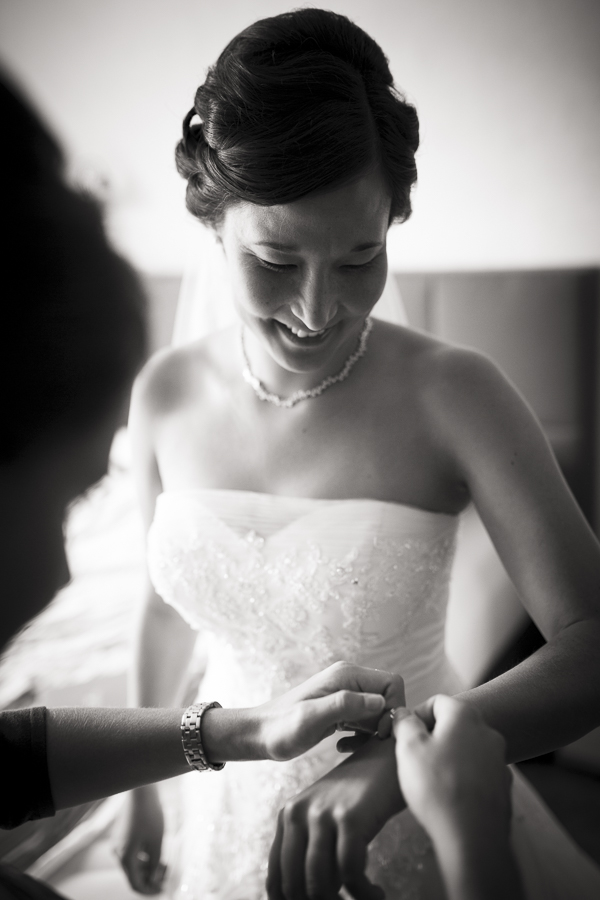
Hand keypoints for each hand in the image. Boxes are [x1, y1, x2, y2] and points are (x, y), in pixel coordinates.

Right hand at [116, 784, 165, 894]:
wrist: (140, 790)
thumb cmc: (150, 814)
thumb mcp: (157, 842)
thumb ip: (155, 864)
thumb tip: (154, 879)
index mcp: (125, 857)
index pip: (136, 885)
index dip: (150, 890)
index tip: (164, 889)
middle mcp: (117, 853)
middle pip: (134, 875)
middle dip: (151, 878)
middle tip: (168, 873)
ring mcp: (118, 843)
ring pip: (133, 864)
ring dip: (148, 867)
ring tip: (165, 862)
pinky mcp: (121, 835)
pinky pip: (131, 853)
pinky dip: (143, 856)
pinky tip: (156, 851)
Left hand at [257, 660, 404, 760]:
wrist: (260, 734)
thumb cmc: (282, 727)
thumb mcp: (311, 718)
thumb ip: (345, 705)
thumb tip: (380, 701)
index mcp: (347, 675)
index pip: (392, 683)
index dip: (393, 708)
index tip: (379, 733)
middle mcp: (349, 680)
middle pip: (388, 697)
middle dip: (385, 723)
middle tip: (367, 744)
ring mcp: (345, 694)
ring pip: (379, 711)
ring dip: (373, 732)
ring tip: (350, 746)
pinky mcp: (341, 710)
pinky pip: (367, 720)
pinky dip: (363, 735)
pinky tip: (344, 746)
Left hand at [267, 735, 403, 899]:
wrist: (390, 757)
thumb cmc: (361, 795)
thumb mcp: (326, 817)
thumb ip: (310, 849)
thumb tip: (307, 897)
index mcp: (288, 816)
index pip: (276, 879)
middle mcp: (298, 813)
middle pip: (295, 886)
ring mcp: (323, 814)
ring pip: (320, 884)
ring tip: (366, 898)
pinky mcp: (350, 817)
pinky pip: (350, 873)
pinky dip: (364, 893)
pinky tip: (377, 894)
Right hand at [393, 695, 511, 848]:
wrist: (472, 835)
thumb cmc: (437, 786)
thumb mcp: (408, 748)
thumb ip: (405, 723)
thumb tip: (404, 714)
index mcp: (464, 715)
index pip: (437, 701)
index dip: (417, 715)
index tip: (405, 734)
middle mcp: (487, 731)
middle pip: (454, 724)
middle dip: (433, 736)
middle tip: (415, 757)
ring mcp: (499, 758)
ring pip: (467, 748)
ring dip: (450, 756)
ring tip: (432, 778)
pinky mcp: (503, 784)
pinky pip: (478, 770)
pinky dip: (464, 775)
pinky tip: (451, 793)